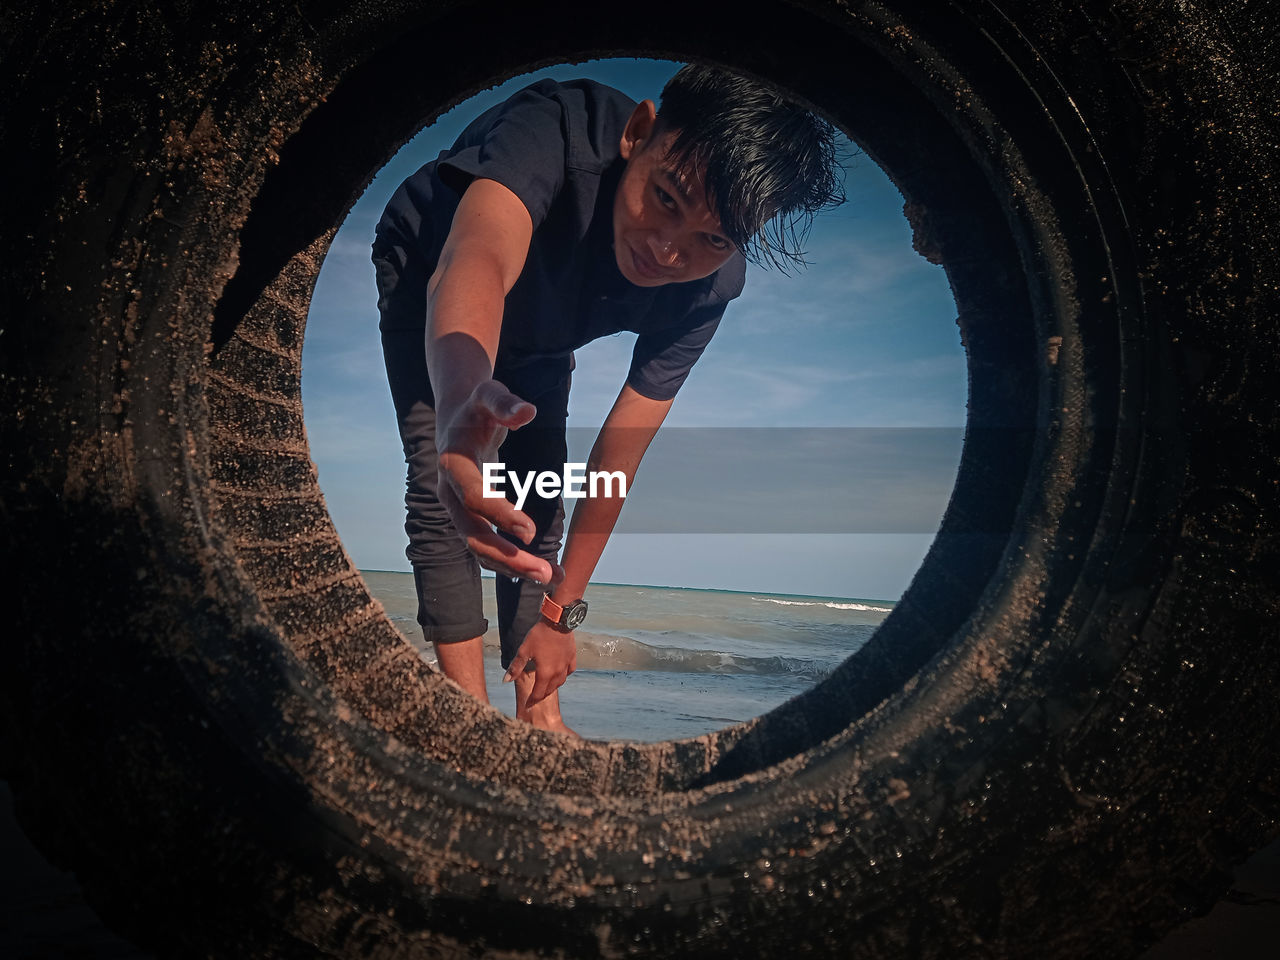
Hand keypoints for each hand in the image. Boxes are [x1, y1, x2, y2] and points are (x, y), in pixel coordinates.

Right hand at [436, 379, 564, 583]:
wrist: (456, 420)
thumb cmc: (477, 407)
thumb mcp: (489, 394)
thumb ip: (505, 404)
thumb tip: (527, 412)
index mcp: (453, 464)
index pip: (474, 497)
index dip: (499, 515)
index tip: (530, 531)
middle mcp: (449, 493)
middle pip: (473, 535)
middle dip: (508, 557)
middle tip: (543, 573)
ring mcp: (457, 510)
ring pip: (480, 549)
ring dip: (514, 567)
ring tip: (551, 578)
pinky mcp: (470, 518)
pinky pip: (489, 546)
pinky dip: (514, 561)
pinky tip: (545, 570)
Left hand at [503, 619, 575, 706]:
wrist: (558, 622)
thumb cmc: (540, 635)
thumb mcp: (524, 651)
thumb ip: (516, 667)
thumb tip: (506, 680)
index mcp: (545, 673)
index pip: (538, 693)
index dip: (532, 700)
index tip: (528, 705)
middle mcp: (558, 673)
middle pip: (550, 690)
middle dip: (542, 695)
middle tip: (536, 697)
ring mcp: (566, 665)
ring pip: (560, 682)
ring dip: (553, 686)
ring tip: (546, 687)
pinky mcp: (572, 657)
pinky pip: (569, 671)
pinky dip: (564, 675)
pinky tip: (560, 673)